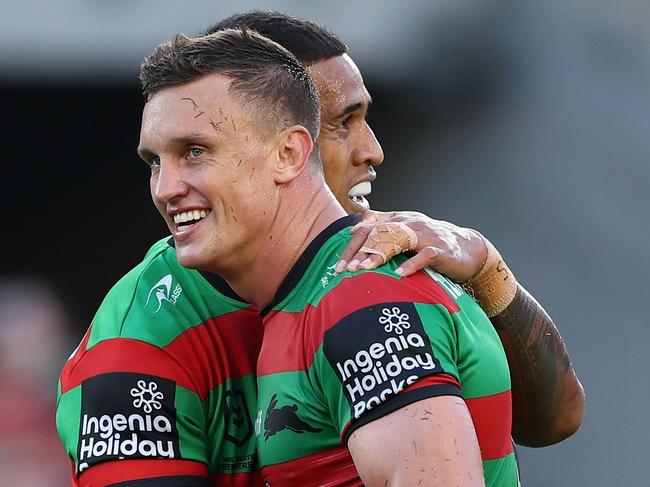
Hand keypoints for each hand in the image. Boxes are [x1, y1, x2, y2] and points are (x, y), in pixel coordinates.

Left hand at [336, 210, 486, 281]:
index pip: (368, 228)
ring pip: (398, 241)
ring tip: (364, 270)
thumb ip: (380, 228)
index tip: (338, 265)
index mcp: (398, 219)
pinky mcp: (441, 249)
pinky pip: (424, 256)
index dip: (352, 246)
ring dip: (379, 255)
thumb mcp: (404, 233)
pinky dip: (411, 264)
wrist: (468, 248)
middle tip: (346, 270)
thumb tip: (354, 228)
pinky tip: (399, 275)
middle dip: (360, 252)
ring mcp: (426, 235)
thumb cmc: (430, 243)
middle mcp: (409, 223)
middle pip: (379, 234)